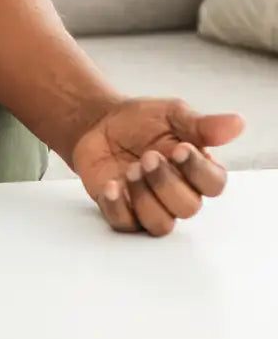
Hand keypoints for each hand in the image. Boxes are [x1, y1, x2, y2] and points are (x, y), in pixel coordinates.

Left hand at [72, 97, 244, 236]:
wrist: (100, 122)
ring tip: (130, 170)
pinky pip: (125, 224)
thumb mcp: (171, 114)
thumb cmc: (142, 120)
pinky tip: (111, 185)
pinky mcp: (122, 210)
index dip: (198, 170)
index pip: (213, 184)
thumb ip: (202, 124)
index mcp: (196, 170)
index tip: (179, 149)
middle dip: (166, 182)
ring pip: (160, 223)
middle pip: (187, 207)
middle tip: (148, 157)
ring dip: (144, 196)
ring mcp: (149, 205)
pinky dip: (118, 207)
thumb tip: (237, 123)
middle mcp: (177, 193)